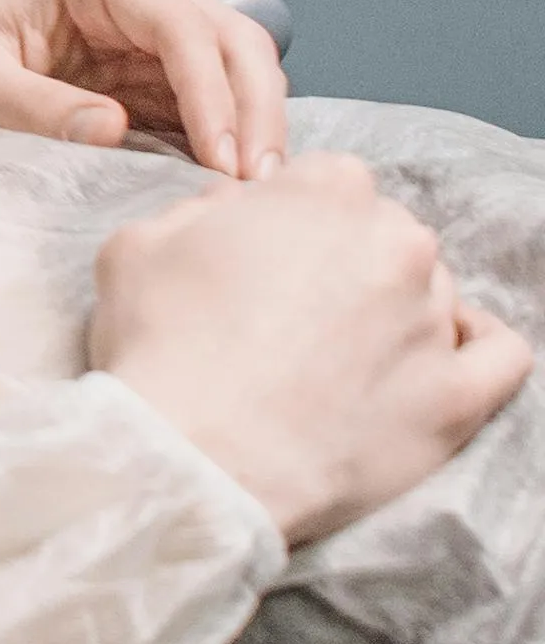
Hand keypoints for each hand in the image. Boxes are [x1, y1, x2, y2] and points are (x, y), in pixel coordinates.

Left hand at [0, 0, 289, 179]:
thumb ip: (35, 106)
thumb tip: (113, 130)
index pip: (178, 21)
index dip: (211, 88)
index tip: (220, 154)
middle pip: (231, 37)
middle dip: (254, 107)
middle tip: (256, 180)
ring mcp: (148, 35)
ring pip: (237, 67)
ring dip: (253, 126)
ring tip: (252, 190)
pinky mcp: (152, 77)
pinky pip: (213, 103)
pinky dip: (230, 139)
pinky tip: (231, 183)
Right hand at [95, 153, 528, 545]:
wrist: (193, 459)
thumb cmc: (161, 348)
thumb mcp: (140, 242)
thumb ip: (202, 210)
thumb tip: (234, 216)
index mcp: (327, 188)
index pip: (332, 184)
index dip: (295, 224)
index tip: (268, 263)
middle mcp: (396, 240)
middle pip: (389, 236)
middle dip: (350, 267)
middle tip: (299, 319)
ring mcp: (433, 319)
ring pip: (438, 295)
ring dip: (401, 315)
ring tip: (347, 363)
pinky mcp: (457, 396)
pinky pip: (502, 356)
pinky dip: (477, 351)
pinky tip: (440, 364)